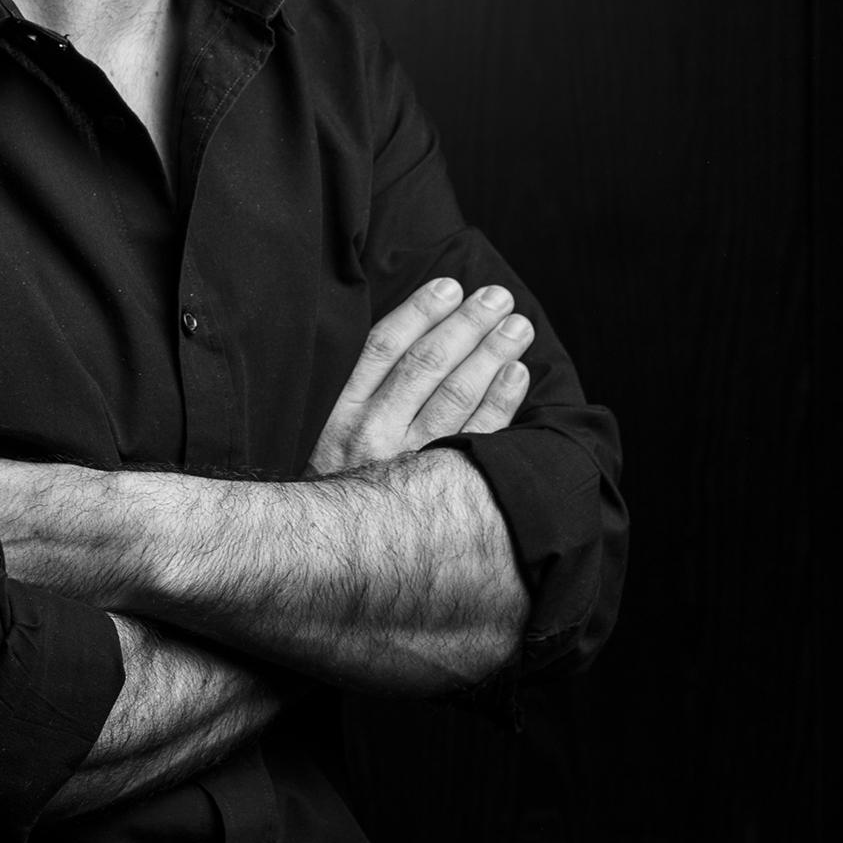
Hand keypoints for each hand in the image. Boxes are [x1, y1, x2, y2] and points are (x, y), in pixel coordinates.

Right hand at [308, 278, 531, 473]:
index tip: (449, 286)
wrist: (329, 557)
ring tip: (517, 326)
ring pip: (457, 396)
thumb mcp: (326, 435)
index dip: (420, 312)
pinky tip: (517, 373)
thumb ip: (360, 392)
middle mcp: (374, 433)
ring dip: (491, 354)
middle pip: (427, 364)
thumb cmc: (336, 483)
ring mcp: (409, 463)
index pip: (385, 347)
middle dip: (466, 324)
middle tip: (497, 297)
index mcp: (342, 412)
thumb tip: (410, 336)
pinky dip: (501, 402)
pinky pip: (478, 438)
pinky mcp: (438, 490)